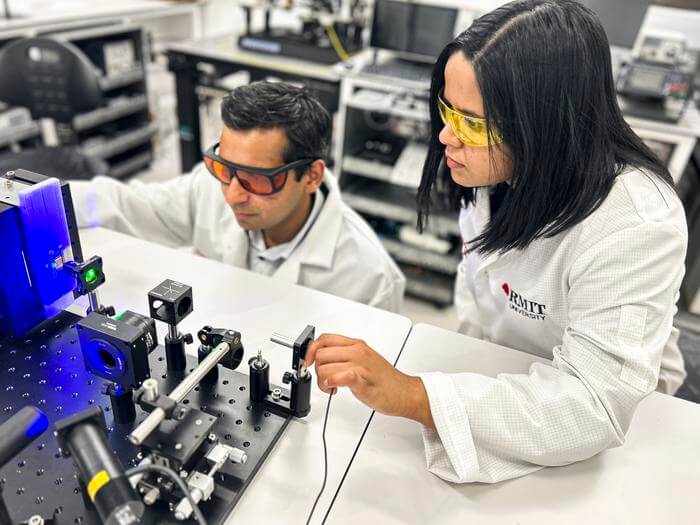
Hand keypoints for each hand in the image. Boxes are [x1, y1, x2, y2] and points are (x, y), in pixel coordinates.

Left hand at [305, 334, 434, 428]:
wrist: (405, 392)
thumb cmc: (385, 379)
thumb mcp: (364, 360)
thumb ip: (345, 356)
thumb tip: (323, 358)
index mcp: (357, 344)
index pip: (325, 339)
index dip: (311, 350)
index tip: (308, 361)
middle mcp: (357, 352)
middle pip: (321, 353)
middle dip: (317, 369)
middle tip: (324, 380)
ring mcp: (360, 364)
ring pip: (325, 367)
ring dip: (322, 381)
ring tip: (331, 387)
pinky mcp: (361, 379)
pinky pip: (336, 377)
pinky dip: (330, 384)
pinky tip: (336, 389)